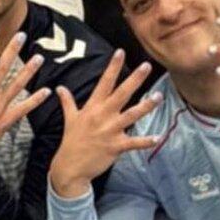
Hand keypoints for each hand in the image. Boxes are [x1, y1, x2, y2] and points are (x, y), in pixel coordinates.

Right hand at [48, 51, 160, 198]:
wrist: (70, 166)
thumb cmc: (71, 141)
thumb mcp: (70, 119)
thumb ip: (67, 102)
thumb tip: (59, 88)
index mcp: (92, 107)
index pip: (104, 82)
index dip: (113, 67)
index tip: (120, 52)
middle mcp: (103, 116)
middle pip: (122, 93)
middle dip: (135, 79)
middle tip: (147, 66)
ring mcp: (110, 131)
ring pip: (132, 115)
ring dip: (146, 106)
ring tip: (159, 96)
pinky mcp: (116, 146)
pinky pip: (134, 143)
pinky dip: (146, 141)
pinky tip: (158, 137)